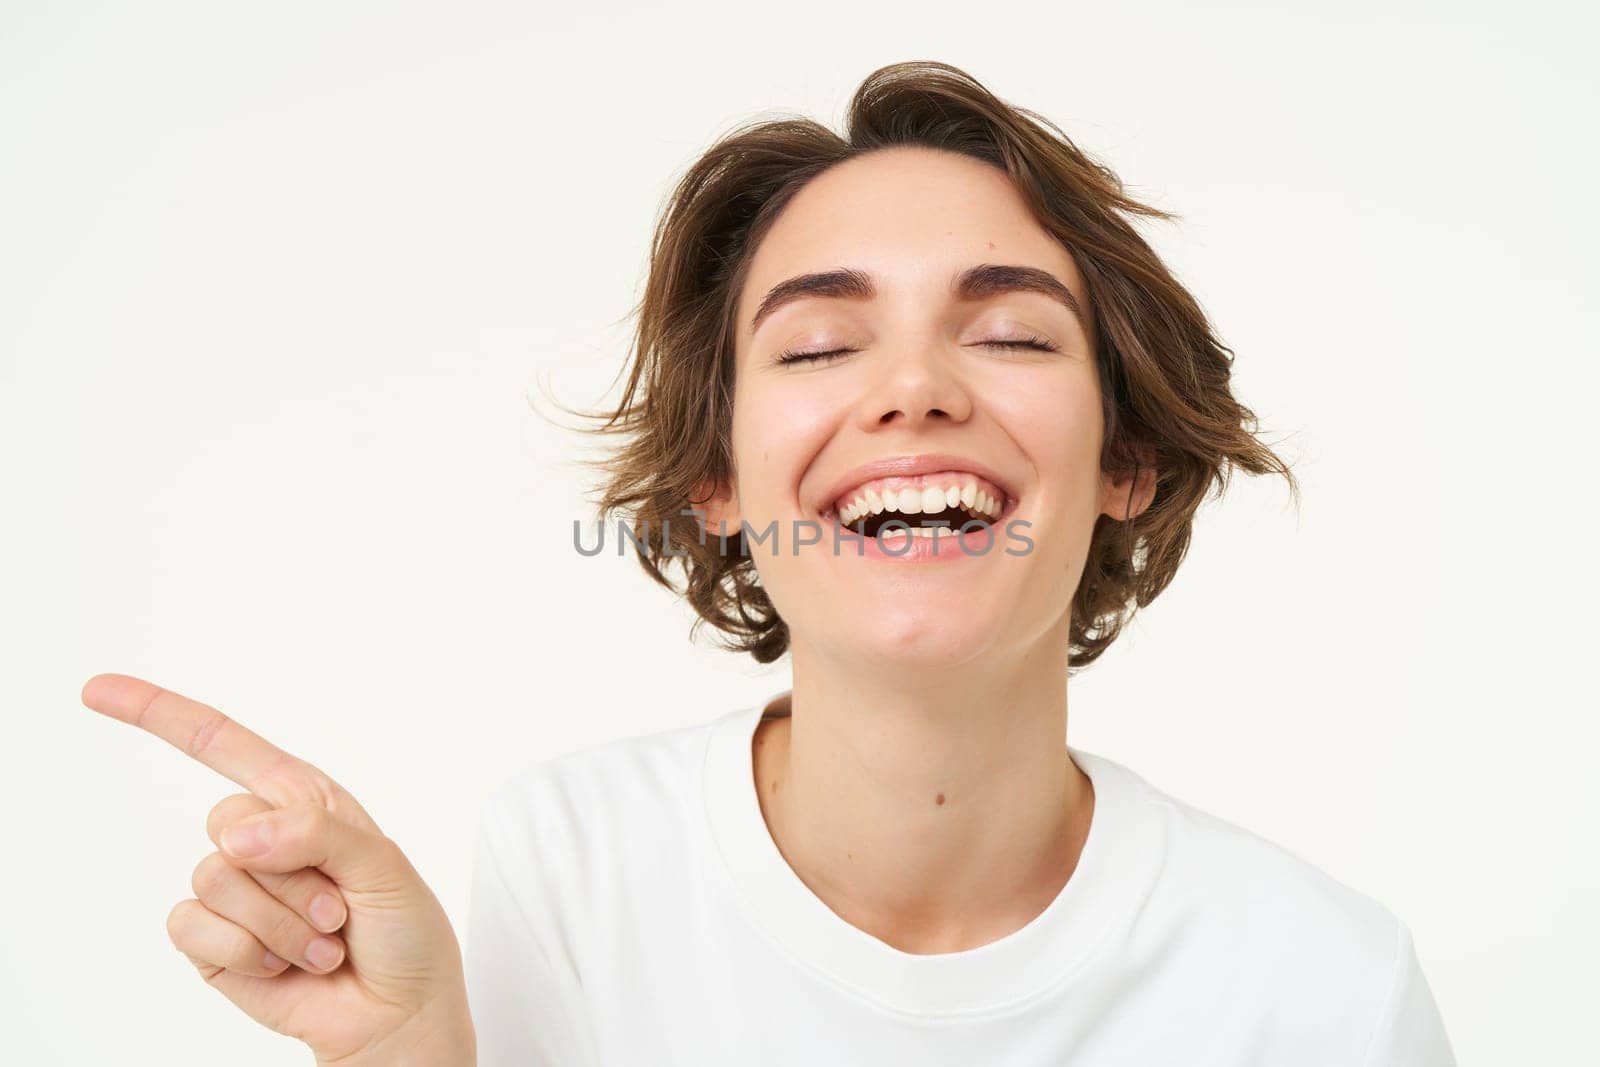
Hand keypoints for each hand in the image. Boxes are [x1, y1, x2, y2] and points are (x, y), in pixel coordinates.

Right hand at [81, 673, 475, 1065]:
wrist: (395, 1012)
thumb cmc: (403, 931)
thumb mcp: (383, 863)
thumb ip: (314, 831)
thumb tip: (234, 837)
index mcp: (304, 801)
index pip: (222, 745)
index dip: (159, 713)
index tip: (97, 690)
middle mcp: (262, 838)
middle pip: (226, 823)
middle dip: (293, 876)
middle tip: (339, 908)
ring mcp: (233, 890)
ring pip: (215, 879)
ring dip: (281, 922)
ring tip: (321, 940)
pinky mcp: (212, 941)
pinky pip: (194, 927)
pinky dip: (248, 951)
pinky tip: (285, 965)